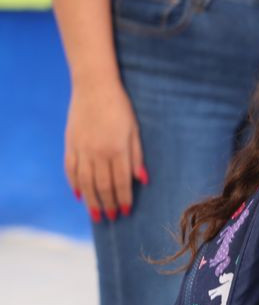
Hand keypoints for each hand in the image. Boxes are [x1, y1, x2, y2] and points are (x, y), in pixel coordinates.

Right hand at [65, 80, 146, 221]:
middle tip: (111, 218)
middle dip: (108, 204)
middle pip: (102, 186)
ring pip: (85, 182)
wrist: (93, 86)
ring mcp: (81, 149)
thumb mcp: (134, 130)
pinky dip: (74, 184)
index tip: (126, 212)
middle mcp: (98, 152)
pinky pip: (70, 169)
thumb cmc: (120, 107)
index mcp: (117, 149)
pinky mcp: (70, 143)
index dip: (123, 198)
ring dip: (91, 201)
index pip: (121, 182)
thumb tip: (142, 180)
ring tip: (96, 214)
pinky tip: (78, 195)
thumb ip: (137, 156)